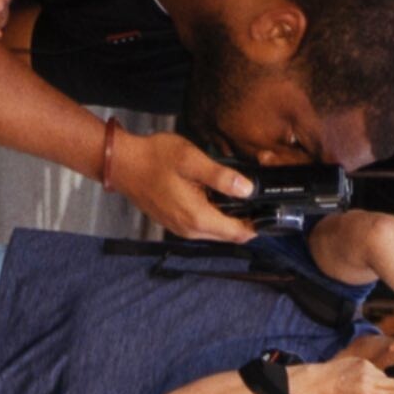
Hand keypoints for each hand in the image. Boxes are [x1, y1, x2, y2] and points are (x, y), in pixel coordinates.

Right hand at [110, 129, 256, 242]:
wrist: (123, 164)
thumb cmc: (154, 158)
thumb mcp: (192, 161)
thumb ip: (221, 177)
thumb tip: (247, 189)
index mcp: (198, 218)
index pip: (239, 233)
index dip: (258, 224)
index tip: (269, 209)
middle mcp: (190, 230)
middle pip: (229, 235)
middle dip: (246, 221)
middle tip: (257, 197)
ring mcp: (181, 229)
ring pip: (216, 231)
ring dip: (229, 218)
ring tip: (238, 194)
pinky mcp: (175, 224)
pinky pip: (202, 226)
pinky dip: (214, 216)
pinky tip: (215, 196)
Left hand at [288, 349, 393, 393]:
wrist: (322, 380)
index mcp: (366, 393)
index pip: (390, 393)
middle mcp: (367, 379)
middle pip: (392, 382)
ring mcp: (365, 368)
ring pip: (382, 377)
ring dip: (383, 383)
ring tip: (372, 390)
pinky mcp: (362, 361)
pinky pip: (374, 370)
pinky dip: (373, 376)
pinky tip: (364, 381)